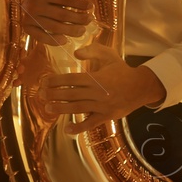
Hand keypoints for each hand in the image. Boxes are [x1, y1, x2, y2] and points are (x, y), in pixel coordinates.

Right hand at [19, 0, 91, 45]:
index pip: (65, 0)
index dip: (80, 3)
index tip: (90, 5)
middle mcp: (34, 7)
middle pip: (63, 16)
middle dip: (80, 18)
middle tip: (89, 19)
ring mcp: (28, 19)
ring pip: (54, 28)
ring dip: (71, 31)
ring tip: (82, 30)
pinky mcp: (24, 28)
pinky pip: (41, 37)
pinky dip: (53, 41)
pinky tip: (65, 40)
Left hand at [36, 43, 165, 133]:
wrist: (141, 87)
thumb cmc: (122, 70)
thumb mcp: (109, 56)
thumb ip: (92, 51)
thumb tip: (75, 54)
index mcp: (96, 77)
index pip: (72, 79)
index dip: (57, 80)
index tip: (44, 81)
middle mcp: (97, 92)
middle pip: (71, 94)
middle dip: (54, 94)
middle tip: (40, 95)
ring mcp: (102, 105)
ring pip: (78, 108)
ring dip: (61, 109)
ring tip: (47, 108)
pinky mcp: (107, 116)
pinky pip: (91, 123)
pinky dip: (79, 127)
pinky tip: (67, 130)